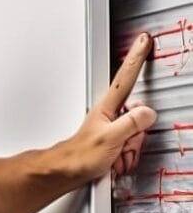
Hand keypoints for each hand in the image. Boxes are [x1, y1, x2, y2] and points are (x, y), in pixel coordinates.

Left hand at [69, 33, 156, 179]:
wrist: (65, 172)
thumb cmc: (79, 156)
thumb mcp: (111, 138)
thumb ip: (132, 122)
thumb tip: (146, 113)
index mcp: (108, 107)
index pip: (126, 76)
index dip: (136, 57)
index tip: (143, 40)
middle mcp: (109, 115)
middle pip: (140, 116)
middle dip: (136, 136)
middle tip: (121, 146)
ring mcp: (111, 129)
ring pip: (136, 135)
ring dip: (129, 150)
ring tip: (114, 155)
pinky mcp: (111, 143)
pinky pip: (129, 149)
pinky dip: (124, 158)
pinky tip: (113, 162)